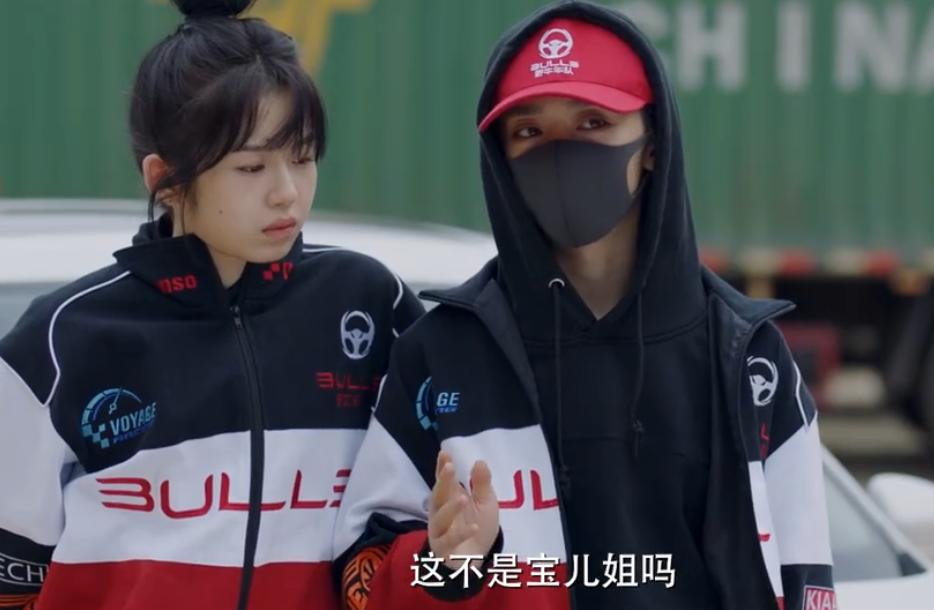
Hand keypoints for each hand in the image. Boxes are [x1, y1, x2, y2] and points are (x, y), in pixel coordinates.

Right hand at [427, 451, 499, 570]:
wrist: (477, 559)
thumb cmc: (478, 526)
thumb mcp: (486, 503)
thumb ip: (482, 484)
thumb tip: (480, 461)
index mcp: (450, 498)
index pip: (443, 481)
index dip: (442, 468)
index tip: (444, 454)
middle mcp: (441, 512)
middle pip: (439, 495)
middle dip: (443, 482)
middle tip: (449, 467)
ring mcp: (440, 531)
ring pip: (441, 518)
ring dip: (451, 508)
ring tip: (463, 497)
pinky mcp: (443, 549)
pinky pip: (450, 541)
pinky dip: (460, 535)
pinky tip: (473, 527)